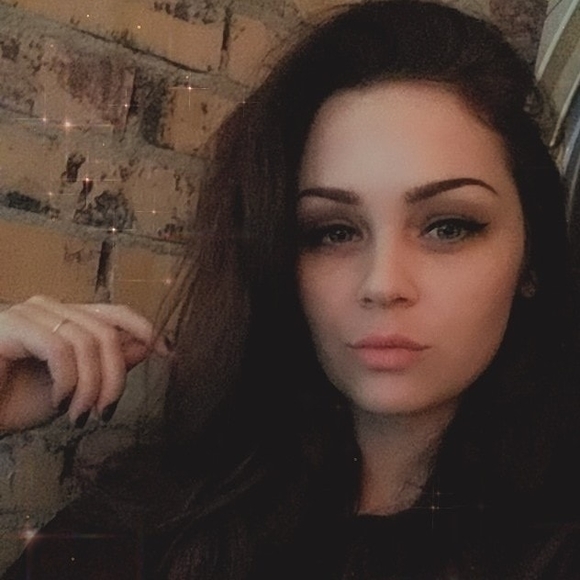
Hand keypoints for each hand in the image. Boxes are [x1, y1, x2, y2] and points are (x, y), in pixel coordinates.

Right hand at [0, 295, 169, 431]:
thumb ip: (108, 363)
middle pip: (107, 332)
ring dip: (91, 386)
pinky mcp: (12, 325)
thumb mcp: (76, 386)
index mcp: (67, 318)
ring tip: (79, 416)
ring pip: (87, 341)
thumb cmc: (15, 401)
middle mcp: (50, 308)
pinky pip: (60, 349)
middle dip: (115, 376)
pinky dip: (67, 382)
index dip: (145, 328)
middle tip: (105, 411)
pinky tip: (59, 403)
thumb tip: (148, 346)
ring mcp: (29, 313)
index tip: (168, 352)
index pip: (115, 313)